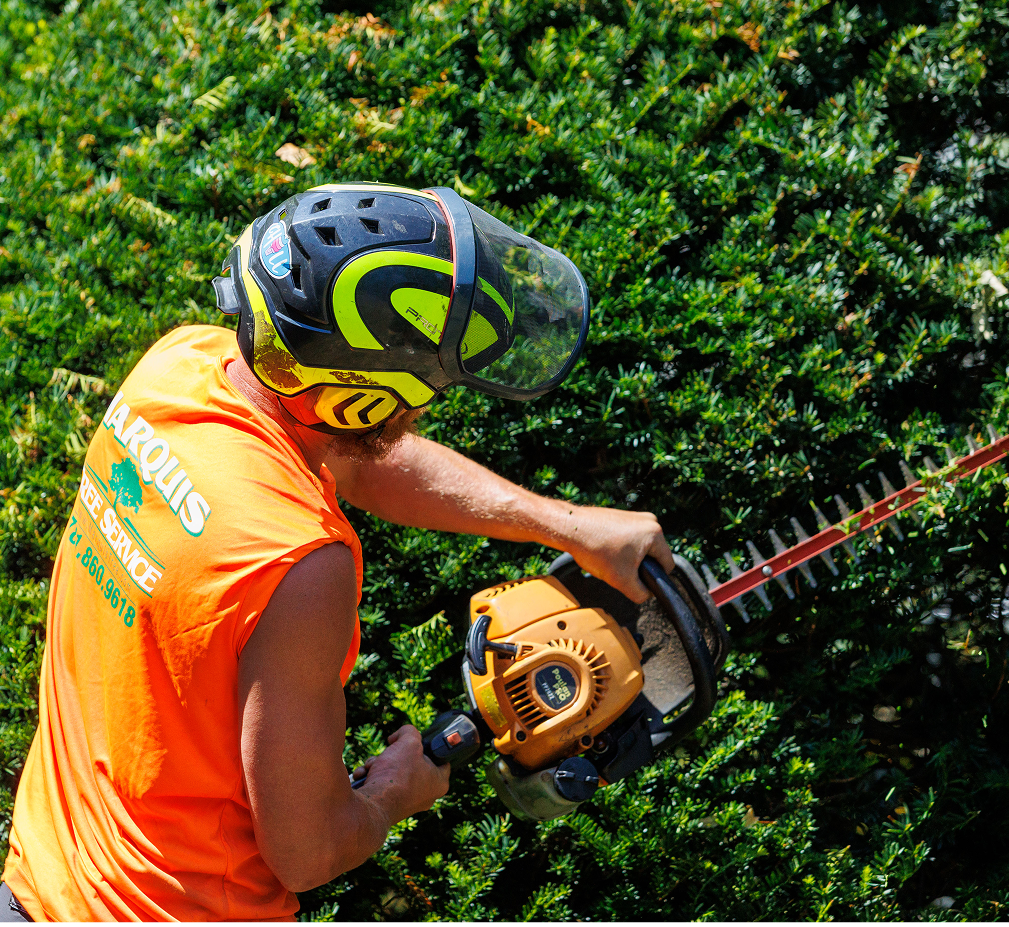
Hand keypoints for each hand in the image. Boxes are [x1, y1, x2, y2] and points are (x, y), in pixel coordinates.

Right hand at [352, 725, 449, 822]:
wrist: (374, 803)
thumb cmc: (397, 773)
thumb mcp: (409, 741)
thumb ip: (410, 731)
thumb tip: (399, 736)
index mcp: (439, 783)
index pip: (441, 759)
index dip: (429, 746)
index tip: (417, 742)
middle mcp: (426, 796)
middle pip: (412, 764)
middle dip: (395, 755)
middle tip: (389, 752)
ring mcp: (407, 803)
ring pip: (394, 773)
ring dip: (379, 765)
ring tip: (372, 765)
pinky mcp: (390, 807)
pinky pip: (383, 786)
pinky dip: (372, 777)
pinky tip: (363, 775)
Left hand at [559, 506, 674, 603]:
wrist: (570, 528)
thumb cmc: (595, 548)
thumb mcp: (622, 580)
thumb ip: (640, 593)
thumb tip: (647, 594)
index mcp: (655, 533)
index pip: (667, 565)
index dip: (654, 579)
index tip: (636, 581)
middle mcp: (649, 521)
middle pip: (653, 556)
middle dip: (638, 567)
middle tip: (619, 570)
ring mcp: (635, 516)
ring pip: (640, 549)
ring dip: (628, 559)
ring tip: (609, 560)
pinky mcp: (622, 516)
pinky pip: (629, 539)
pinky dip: (619, 548)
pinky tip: (604, 551)